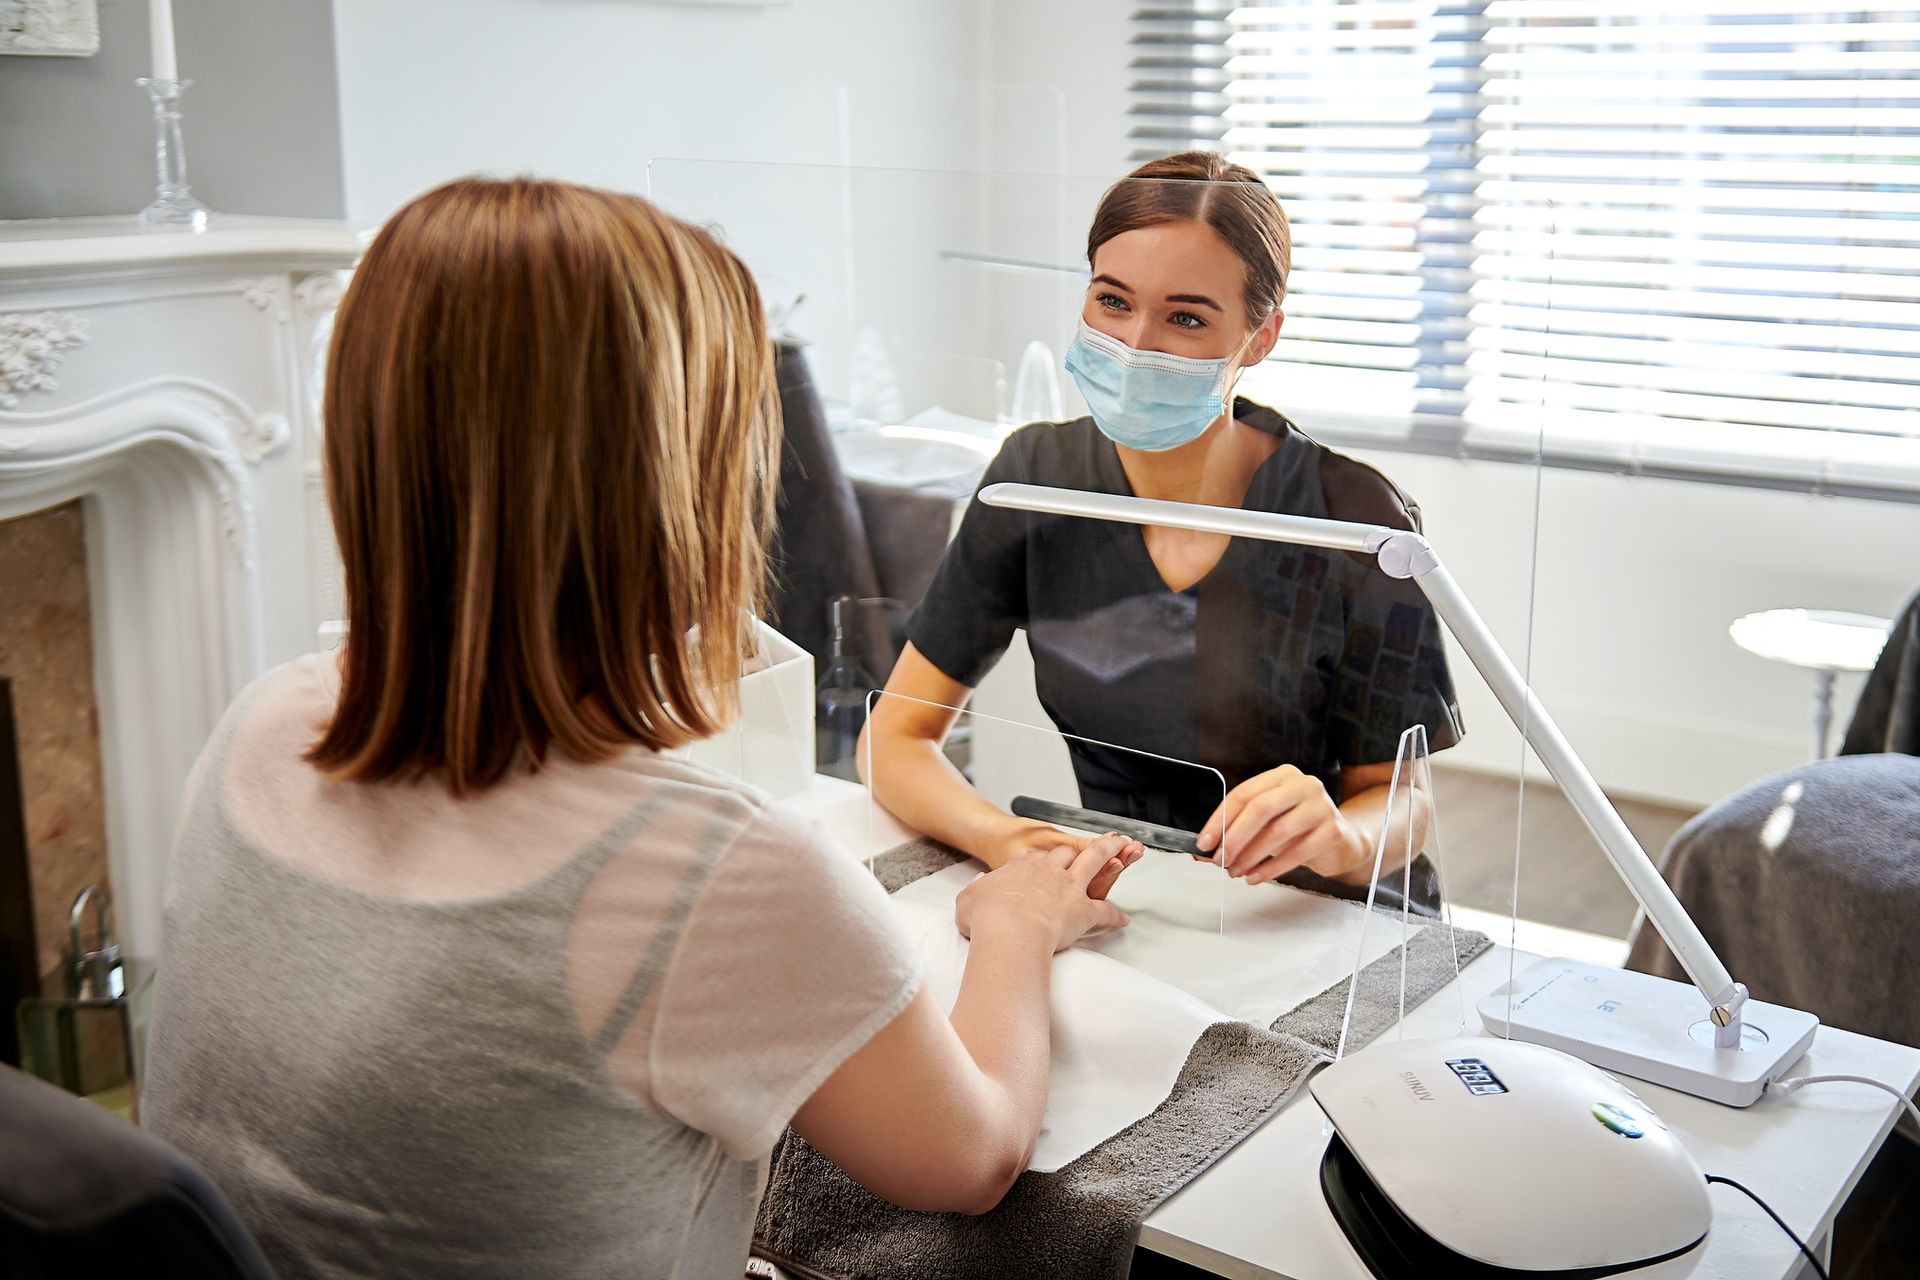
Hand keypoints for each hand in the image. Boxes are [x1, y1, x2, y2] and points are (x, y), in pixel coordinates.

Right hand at [955, 833, 1143, 951]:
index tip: (1049, 860)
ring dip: (1112, 857)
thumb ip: (976, 889)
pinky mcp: (1083, 911)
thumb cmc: (986, 917)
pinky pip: (1104, 911)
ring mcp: (1069, 888)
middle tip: (1097, 844)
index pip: (1038, 857)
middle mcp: (1049, 871)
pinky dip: (1115, 916)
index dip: (1045, 859)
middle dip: (1083, 847)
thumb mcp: (969, 898)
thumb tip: (980, 885)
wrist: (1009, 931)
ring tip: (1125, 853)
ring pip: (1096, 863)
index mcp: (1022, 866)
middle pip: (1070, 852)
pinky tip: (1122, 919)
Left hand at [1196, 764, 1368, 885]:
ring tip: (1235, 870)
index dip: (1220, 819)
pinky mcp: (1332, 831)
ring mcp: (1320, 806)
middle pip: (1260, 809)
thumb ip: (1241, 828)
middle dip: (1234, 837)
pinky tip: (1256, 876)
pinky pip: (1296, 853)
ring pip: (1277, 832)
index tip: (1205, 841)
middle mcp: (1303, 785)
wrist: (1342, 841)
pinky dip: (1271, 868)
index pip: (1244, 794)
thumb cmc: (1299, 828)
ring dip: (1250, 856)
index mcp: (1282, 776)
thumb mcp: (1269, 820)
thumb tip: (1207, 846)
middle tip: (1219, 858)